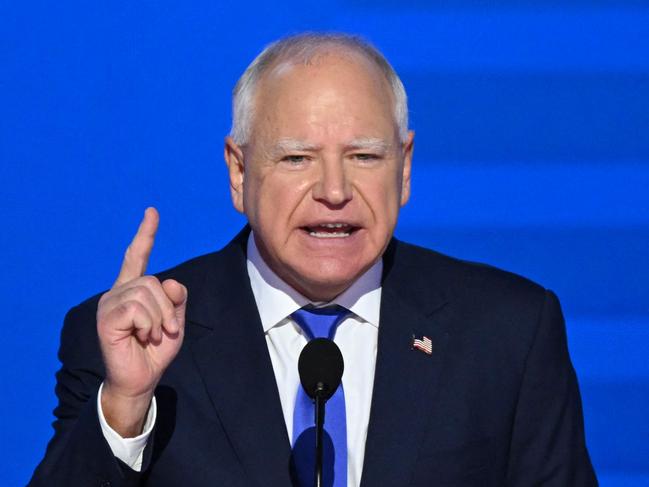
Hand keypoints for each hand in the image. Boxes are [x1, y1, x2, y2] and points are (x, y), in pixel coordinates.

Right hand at [97, 207, 186, 436]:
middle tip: (165, 330)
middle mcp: (118, 292)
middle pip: (154, 281)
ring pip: (147, 293)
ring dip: (160, 318)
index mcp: (133, 290)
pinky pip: (138, 308)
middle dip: (168, 307)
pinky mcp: (107, 318)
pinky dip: (149, 324)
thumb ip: (176, 299)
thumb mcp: (174, 321)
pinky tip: (142, 337)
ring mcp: (110, 304)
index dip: (146, 234)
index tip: (152, 212)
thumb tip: (170, 281)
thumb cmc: (155, 350)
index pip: (138, 256)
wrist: (141, 379)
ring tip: (152, 335)